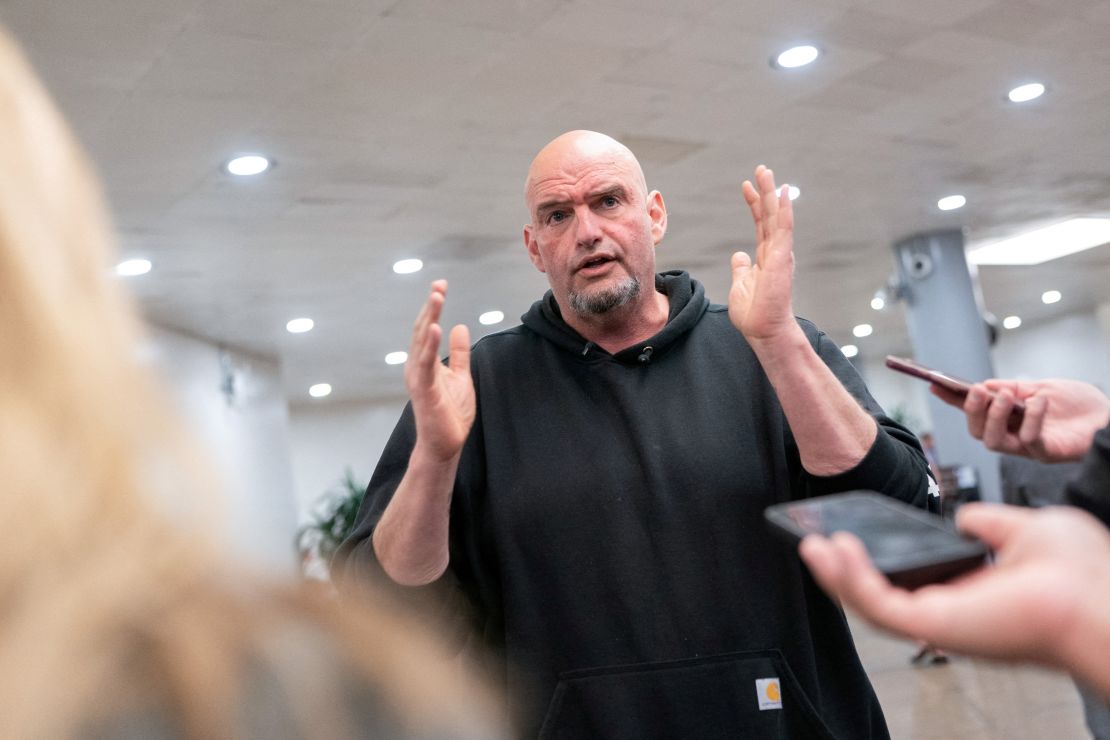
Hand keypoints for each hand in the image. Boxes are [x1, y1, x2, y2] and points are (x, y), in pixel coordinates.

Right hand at [405, 280, 474, 461]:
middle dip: (430, 306)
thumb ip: (459, 353)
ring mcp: (418, 377)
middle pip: (421, 329)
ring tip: (437, 297)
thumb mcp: (460, 376)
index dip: (433, 306)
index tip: (440, 285)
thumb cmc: (450, 413)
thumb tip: (460, 326)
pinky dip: (429, 344)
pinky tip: (435, 328)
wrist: (445, 444)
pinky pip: (426, 363)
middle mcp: (416, 366)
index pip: (426, 327)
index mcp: (424, 361)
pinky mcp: (424, 390)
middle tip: (439, 285)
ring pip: (421, 342)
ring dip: (428, 318)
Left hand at [731, 166, 797, 345]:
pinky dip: (784, 210)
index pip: (760, 224)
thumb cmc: (753, 313)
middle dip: (765, 191)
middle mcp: (776, 252)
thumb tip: (739, 255)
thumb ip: (741, 268)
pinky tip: (783, 193)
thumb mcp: (740, 285)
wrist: (762, 330)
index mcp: (766, 257)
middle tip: (761, 169)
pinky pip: (784, 229)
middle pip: (770, 215)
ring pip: (777, 217)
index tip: (746, 186)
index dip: (754, 204)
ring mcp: (780, 254)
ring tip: (766, 172)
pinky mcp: (782, 258)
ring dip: (772, 193)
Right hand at [799, 503, 1109, 668]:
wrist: (1097, 599)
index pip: (911, 580)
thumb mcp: (1023, 529)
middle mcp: (952, 612)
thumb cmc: (1080, 573)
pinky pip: (876, 605)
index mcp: (972, 593)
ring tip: (811, 545)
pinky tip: (832, 552)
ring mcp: (940, 622)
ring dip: (836, 575)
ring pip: (870, 604)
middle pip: (881, 595)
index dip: (878, 557)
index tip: (852, 533)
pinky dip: (848, 579)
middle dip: (844, 570)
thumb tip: (962, 518)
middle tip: (818, 543)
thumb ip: (985, 523)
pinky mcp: (932, 625)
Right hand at [932, 379, 1109, 461]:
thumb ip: (1014, 388)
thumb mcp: (1041, 387)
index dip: (954, 401)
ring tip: (1007, 396)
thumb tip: (986, 386)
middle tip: (979, 390)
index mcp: (1009, 419)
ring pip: (994, 442)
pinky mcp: (1046, 453)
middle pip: (978, 432)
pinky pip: (1029, 440)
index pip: (975, 411)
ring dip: (995, 417)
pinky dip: (1032, 419)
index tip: (935, 385)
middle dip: (973, 410)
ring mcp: (1028, 448)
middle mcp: (1014, 436)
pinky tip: (1040, 401)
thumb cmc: (1080, 405)